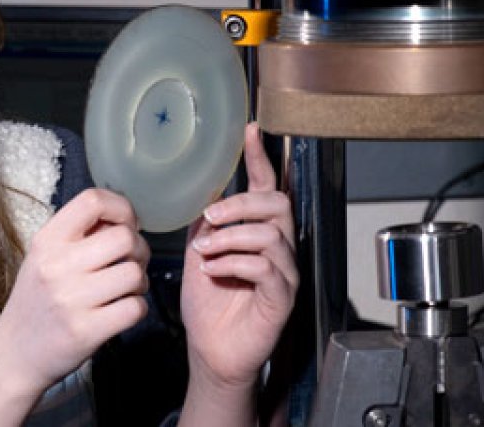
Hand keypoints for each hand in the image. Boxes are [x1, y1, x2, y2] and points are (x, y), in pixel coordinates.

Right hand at [0, 188, 149, 394]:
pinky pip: (135, 307)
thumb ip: (79, 235)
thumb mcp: (44, 258)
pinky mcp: (86, 331)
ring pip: (134, 273)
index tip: (126, 224)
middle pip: (124, 237)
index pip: (92, 201)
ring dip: (139, 282)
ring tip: (124, 290)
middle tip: (130, 262)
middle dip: (139, 249)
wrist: (15, 354)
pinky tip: (121, 310)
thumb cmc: (37, 302)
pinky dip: (136, 308)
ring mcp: (71, 300)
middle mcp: (56, 266)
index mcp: (46, 241)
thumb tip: (124, 218)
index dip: (122, 208)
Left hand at [180, 122, 298, 391]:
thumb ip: (205, 226)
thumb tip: (204, 196)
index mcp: (258, 233)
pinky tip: (213, 272)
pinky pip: (266, 269)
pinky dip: (234, 264)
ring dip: (230, 238)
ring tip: (204, 253)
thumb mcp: (199, 255)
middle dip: (241, 205)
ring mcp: (284, 274)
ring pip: (270, 235)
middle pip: (278, 205)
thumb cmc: (209, 306)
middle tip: (210, 216)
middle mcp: (278, 249)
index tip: (250, 131)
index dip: (260, 159)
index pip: (267, 187)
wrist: (210, 351)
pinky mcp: (282, 299)